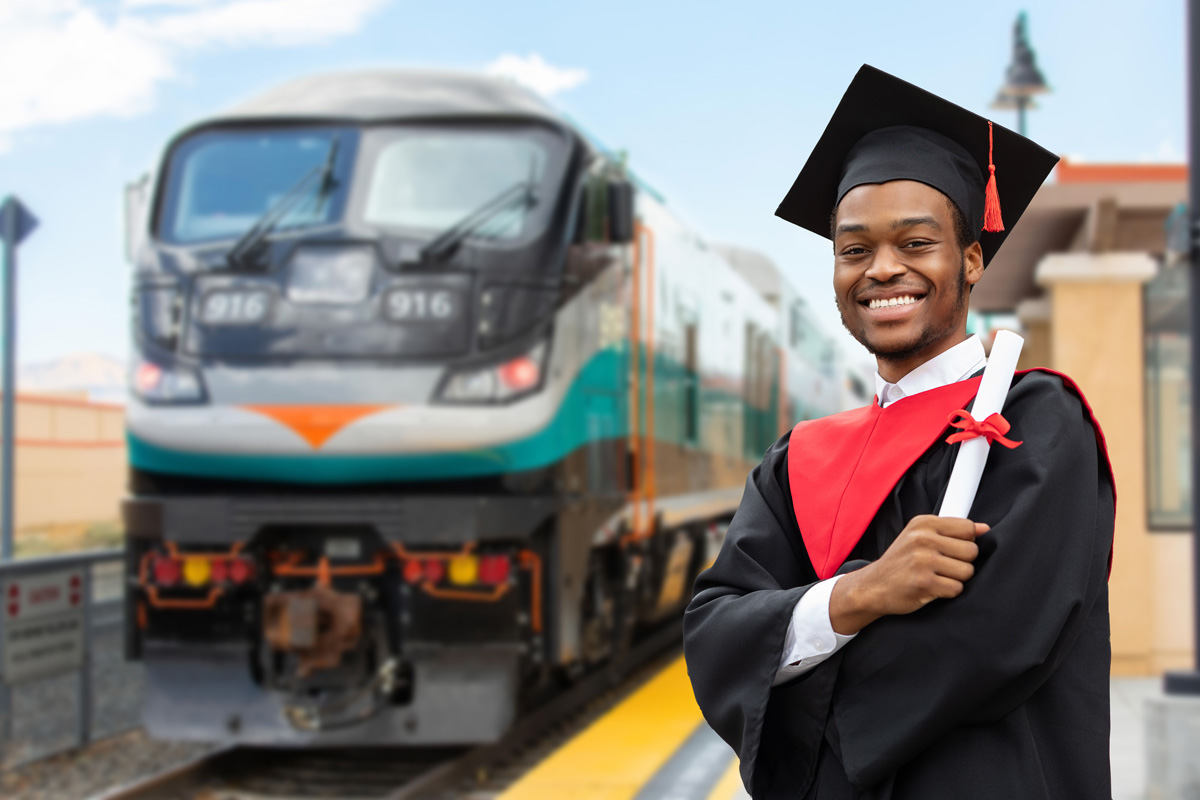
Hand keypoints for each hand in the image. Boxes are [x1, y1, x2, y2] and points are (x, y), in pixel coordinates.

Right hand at [829, 515, 987, 634]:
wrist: (874, 585)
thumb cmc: (901, 562)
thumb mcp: (920, 536)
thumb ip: (952, 531)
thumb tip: (985, 528)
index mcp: (923, 523)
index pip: (968, 528)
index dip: (965, 542)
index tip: (950, 550)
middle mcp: (922, 538)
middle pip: (971, 551)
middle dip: (962, 563)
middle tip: (943, 567)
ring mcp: (922, 560)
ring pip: (967, 571)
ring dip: (956, 579)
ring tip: (937, 577)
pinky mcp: (924, 582)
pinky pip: (956, 588)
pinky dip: (948, 592)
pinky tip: (933, 587)